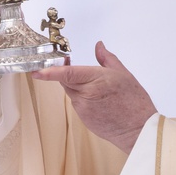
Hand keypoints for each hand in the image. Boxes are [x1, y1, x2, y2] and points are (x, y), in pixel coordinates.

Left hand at [32, 42, 157, 153]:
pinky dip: (82, 97)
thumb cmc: (134, 101)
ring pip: (71, 91)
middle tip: (69, 64)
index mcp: (97, 79)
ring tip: (97, 87)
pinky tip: (98, 99)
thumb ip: (107, 58)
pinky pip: (77, 103)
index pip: (68, 73)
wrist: (138, 128)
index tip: (37, 70)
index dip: (50, 72)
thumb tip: (99, 46)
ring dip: (76, 85)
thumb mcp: (123, 73)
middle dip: (65, 72)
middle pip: (65, 80)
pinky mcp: (83, 119)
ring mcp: (83, 108)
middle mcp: (86, 94)